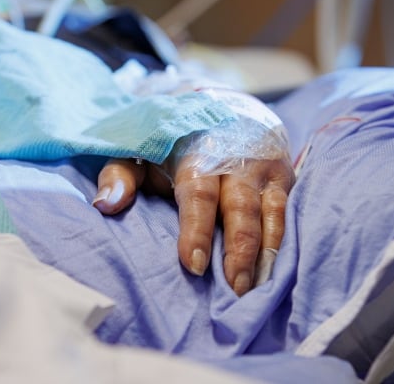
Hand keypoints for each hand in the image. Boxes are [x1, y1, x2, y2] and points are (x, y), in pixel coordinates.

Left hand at [93, 156, 293, 295]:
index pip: (198, 192)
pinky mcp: (285, 176)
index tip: (193, 265)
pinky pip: (288, 212)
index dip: (196, 229)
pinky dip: (282, 241)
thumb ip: (120, 175)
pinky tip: (275, 271)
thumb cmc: (172, 139)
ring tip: (255, 290)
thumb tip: (106, 205)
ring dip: (265, 252)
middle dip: (239, 250)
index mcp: (197, 150)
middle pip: (240, 207)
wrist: (222, 102)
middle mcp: (237, 156)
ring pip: (270, 212)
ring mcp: (266, 166)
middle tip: (233, 289)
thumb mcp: (139, 148)